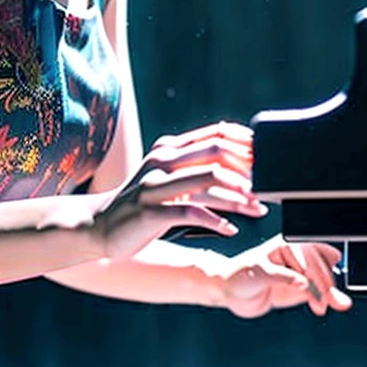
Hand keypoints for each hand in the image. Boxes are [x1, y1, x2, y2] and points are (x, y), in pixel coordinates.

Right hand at [92, 122, 265, 260]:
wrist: (99, 226)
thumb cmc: (141, 205)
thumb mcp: (165, 179)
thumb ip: (192, 167)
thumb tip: (236, 160)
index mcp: (168, 149)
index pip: (215, 135)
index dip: (245, 145)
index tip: (267, 161)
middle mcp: (161, 162)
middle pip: (216, 154)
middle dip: (248, 171)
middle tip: (268, 189)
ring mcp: (154, 185)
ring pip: (209, 182)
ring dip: (240, 199)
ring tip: (258, 210)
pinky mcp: (150, 212)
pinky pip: (192, 212)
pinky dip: (217, 222)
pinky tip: (230, 230)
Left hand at [209, 234, 353, 318]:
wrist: (230, 292)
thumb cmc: (238, 275)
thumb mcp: (260, 273)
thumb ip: (284, 278)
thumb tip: (304, 283)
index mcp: (286, 244)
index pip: (309, 255)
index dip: (317, 272)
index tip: (322, 288)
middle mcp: (295, 256)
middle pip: (320, 266)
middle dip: (327, 283)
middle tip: (330, 299)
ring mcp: (298, 272)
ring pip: (322, 279)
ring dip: (331, 292)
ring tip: (339, 304)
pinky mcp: (299, 288)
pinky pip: (317, 292)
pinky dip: (325, 299)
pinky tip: (328, 306)